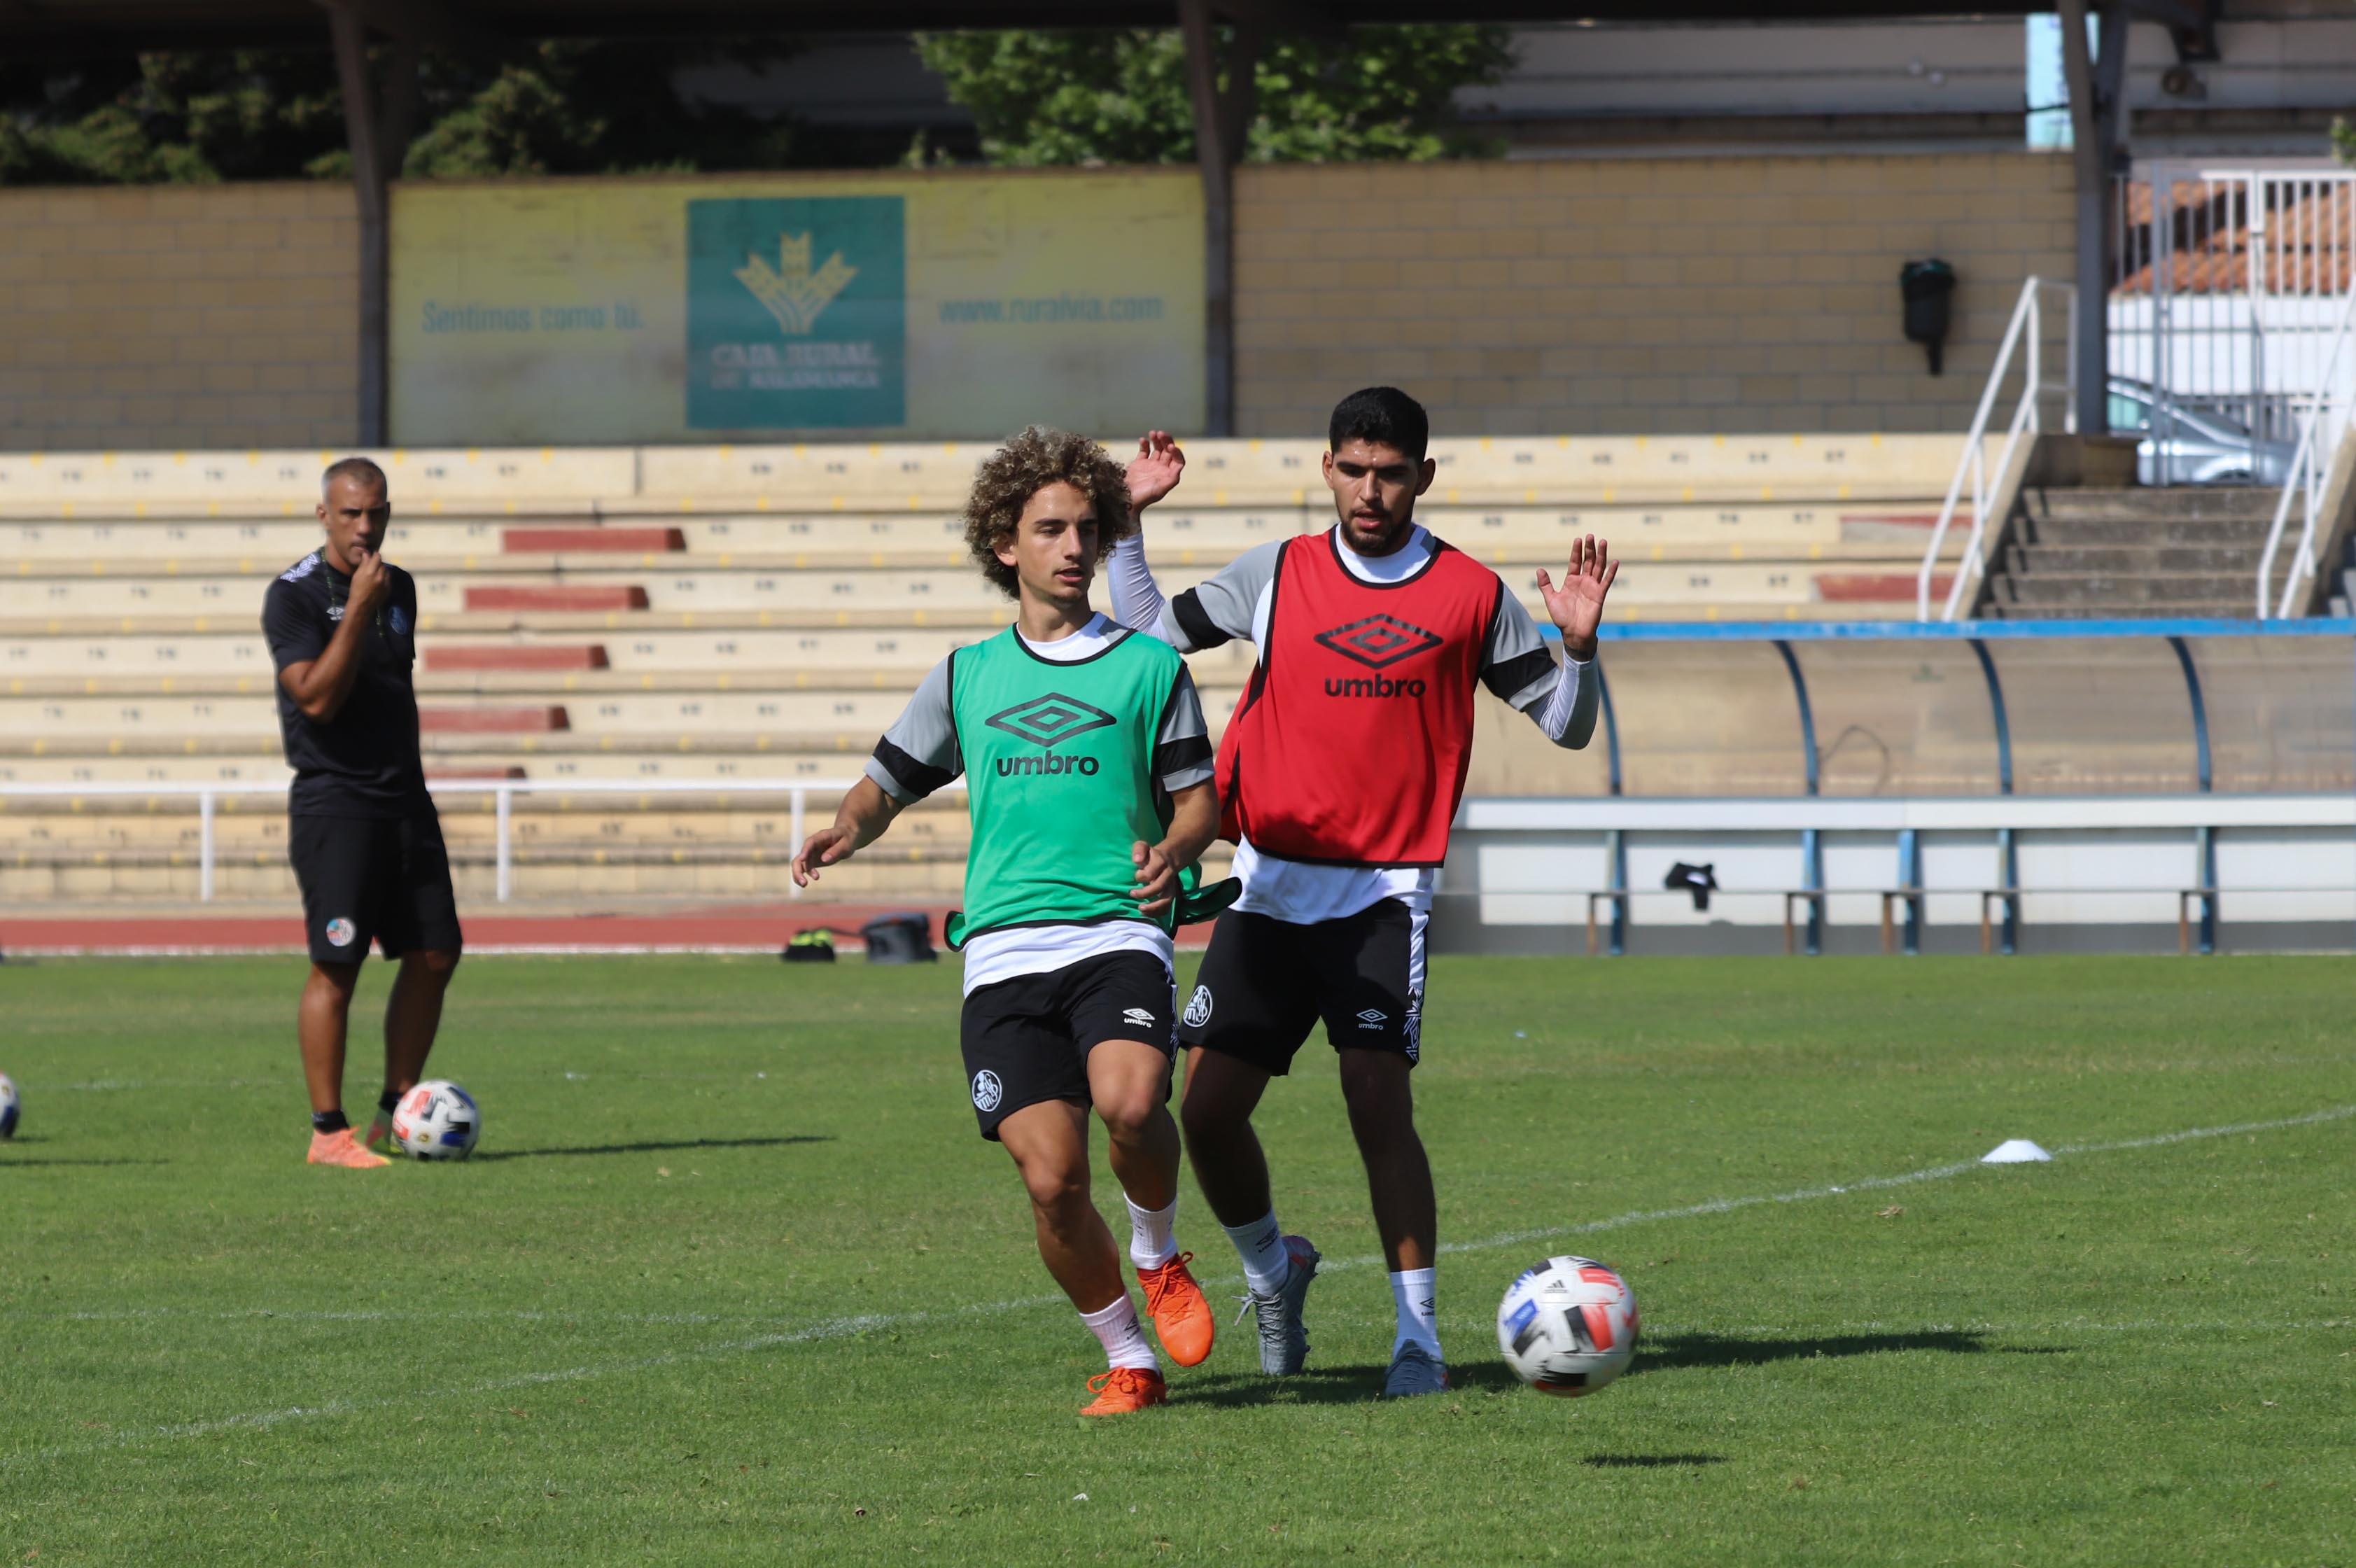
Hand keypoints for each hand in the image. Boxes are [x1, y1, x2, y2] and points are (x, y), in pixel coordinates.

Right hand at [346, 549, 388, 620]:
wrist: (362, 605)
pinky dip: (384, 577)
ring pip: (386, 570)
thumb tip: (366, 553)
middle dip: (377, 562)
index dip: (375, 554)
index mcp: (370, 571)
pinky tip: (379, 579)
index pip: (377, 557)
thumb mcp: (357, 575)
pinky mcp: (389, 588)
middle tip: (373, 563)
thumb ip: (363, 563)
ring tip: (376, 572)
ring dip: (382, 569)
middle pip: (382, 563)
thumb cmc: (356, 589)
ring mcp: (386, 582)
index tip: (372, 554)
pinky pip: (388, 578)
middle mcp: (380, 576)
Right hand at [792, 824, 860, 887]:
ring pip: (798, 864)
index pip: (810, 842)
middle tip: (804, 882)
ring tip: (805, 885)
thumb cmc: (847, 839)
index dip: (805, 850)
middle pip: (800, 856)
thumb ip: (836, 851)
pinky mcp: (811, 860)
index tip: (802, 859)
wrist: (847, 838)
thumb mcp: (846, 844)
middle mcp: (812, 845)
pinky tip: (805, 884)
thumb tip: (824, 859)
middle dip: (798, 869)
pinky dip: (801, 876)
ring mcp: (810, 853)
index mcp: (821, 837)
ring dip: (799, 874)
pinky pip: (802, 868)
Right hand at [1127, 430, 1184, 513]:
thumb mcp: (1161, 489)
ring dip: (1157, 440)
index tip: (1170, 446)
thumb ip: (1172, 478)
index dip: (1177, 452)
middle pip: (1168, 451)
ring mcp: (1151, 466)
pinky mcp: (1139, 464)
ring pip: (1157, 449)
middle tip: (1161, 433)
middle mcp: (1162, 469)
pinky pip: (1144, 450)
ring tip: (1153, 433)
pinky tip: (1142, 439)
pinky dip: (1144, 444)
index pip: (1178, 460)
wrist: (1126, 499)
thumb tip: (1179, 466)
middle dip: (1166, 441)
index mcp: (1169, 475)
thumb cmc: (1144, 496)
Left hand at [1131, 838, 1179, 915]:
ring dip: (1154, 907)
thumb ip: (1139, 850)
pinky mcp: (1171, 894)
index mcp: (1161, 862)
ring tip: (1140, 909)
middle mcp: (1168, 875)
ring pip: (1167, 900)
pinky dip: (1157, 912)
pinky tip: (1145, 913)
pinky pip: (1167, 907)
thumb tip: (1136, 860)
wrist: (1170, 857)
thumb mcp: (1143, 846)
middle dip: (1145, 893)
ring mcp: (1171, 886)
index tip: (1135, 876)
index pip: (1151, 872)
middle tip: (1132, 893)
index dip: (1141, 876)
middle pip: (1160, 887)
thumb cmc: (1151, 854)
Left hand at [1535, 535, 1616, 661]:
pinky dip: (1611, 572)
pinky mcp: (1600, 595)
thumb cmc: (1562, 617)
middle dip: (1589, 549)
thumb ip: (1545, 584)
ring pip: (1599, 567)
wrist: (1573, 632)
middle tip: (1590, 536)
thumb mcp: (1551, 598)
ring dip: (1601, 555)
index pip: (1575, 562)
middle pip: (1588, 561)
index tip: (1578, 539)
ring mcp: (1593, 587)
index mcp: (1571, 581)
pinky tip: (1615, 561)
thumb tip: (1539, 569)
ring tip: (1603, 542)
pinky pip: (1607, 581)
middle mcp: (1583, 581)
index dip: (1576, 551)